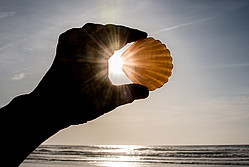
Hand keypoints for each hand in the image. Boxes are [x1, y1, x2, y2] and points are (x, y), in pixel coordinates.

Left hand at [32, 23, 148, 126]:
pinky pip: (78, 33)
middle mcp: (82, 42)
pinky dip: (89, 34)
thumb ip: (129, 93)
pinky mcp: (62, 49)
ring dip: (106, 32)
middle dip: (121, 32)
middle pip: (106, 29)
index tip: (143, 36)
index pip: (119, 33)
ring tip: (116, 40)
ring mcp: (70, 43)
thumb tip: (146, 92)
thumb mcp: (109, 100)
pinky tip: (91, 41)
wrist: (48, 107)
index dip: (133, 33)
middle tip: (132, 39)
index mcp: (96, 50)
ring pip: (92, 29)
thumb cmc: (78, 104)